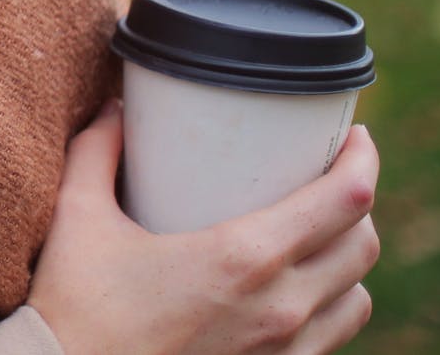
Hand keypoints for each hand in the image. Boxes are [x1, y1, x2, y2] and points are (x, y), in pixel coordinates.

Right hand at [27, 102, 380, 354]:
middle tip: (329, 178)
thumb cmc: (75, 307)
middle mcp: (279, 308)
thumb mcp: (77, 217)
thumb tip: (117, 109)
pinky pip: (332, 340)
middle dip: (357, 204)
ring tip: (318, 239)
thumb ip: (96, 152)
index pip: (343, 202)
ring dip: (348, 263)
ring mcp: (283, 353)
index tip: (355, 138)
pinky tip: (297, 293)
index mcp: (242, 258)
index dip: (363, 161)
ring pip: (357, 300)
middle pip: (362, 247)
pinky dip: (329, 308)